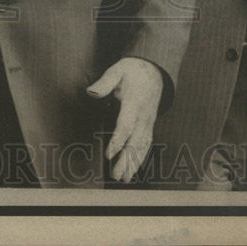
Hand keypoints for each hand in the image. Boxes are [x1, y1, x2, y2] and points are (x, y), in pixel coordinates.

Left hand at [87, 57, 162, 182]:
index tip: (109, 155)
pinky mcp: (150, 123)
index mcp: (135, 102)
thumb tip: (91, 92)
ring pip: (142, 145)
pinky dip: (141, 157)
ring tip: (123, 178)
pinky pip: (147, 142)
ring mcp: (148, 120)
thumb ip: (105, 82)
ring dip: (134, 163)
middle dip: (126, 160)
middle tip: (115, 175)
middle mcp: (144, 115)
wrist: (155, 68)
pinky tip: (134, 168)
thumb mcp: (118, 69)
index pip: (126, 125)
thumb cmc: (133, 69)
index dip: (118, 141)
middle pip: (135, 141)